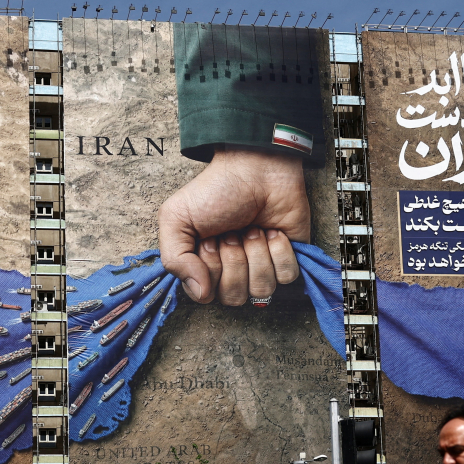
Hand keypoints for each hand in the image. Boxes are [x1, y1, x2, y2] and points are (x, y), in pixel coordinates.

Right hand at [158, 147, 308, 305]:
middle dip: (234, 259)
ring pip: (263, 289)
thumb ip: (174, 260)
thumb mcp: (176, 218)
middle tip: (233, 231)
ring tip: (253, 229)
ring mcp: (262, 268)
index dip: (210, 268)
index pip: (207, 296)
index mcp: (204, 268)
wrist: (255, 166)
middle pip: (235, 297)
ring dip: (257, 253)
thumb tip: (201, 294)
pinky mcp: (288, 259)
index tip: (210, 239)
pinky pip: (287, 277)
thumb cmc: (216, 191)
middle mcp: (232, 273)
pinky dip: (280, 251)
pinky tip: (273, 231)